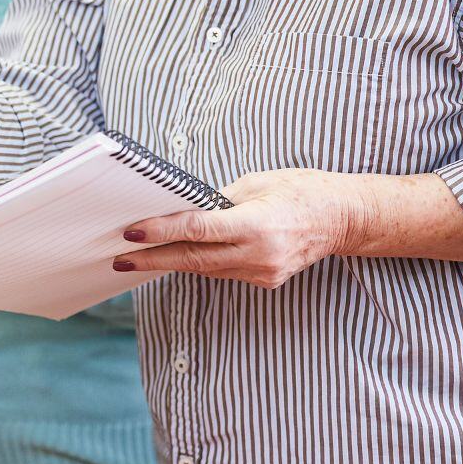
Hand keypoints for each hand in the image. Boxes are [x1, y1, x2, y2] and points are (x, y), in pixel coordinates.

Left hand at [110, 169, 365, 288]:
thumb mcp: (256, 183)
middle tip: (119, 259)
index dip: (161, 232)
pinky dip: (198, 264)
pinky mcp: (265, 280)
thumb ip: (217, 201)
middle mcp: (259, 254)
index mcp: (256, 224)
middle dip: (153, 259)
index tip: (132, 232)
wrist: (343, 218)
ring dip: (171, 263)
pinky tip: (176, 257)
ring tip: (137, 257)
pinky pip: (222, 272)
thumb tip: (180, 210)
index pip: (196, 230)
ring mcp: (263, 272)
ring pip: (205, 269)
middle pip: (193, 260)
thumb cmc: (301, 190)